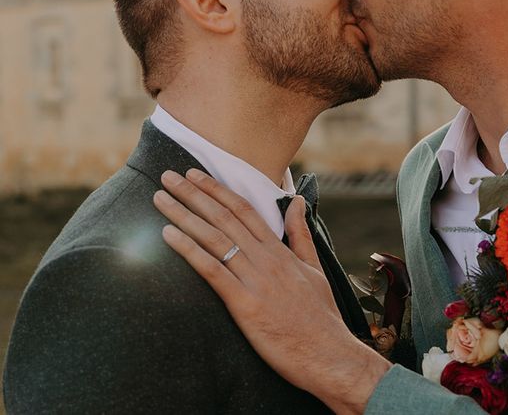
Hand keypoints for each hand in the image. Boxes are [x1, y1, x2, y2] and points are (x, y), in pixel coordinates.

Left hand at [153, 169, 390, 413]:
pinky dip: (189, 250)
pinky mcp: (245, 304)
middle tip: (168, 176)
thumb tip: (298, 201)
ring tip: (160, 199)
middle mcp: (265, 259)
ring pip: (214, 238)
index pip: (244, 210)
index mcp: (280, 251)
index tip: (195, 174)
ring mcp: (255, 280)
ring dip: (184, 215)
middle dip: (193, 194)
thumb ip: (300, 235)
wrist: (327, 352)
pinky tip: (169, 235)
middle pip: (223, 217)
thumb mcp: (314, 268)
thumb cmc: (320, 316)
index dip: (217, 190)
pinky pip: (212, 271)